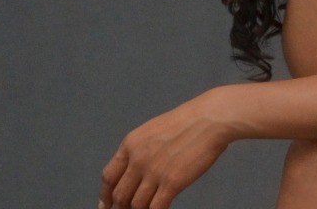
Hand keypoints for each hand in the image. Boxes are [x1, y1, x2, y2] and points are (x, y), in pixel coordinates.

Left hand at [99, 89, 232, 208]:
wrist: (211, 117)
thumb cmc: (189, 121)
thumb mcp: (155, 129)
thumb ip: (141, 149)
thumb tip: (134, 171)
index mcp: (131, 143)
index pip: (108, 176)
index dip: (105, 195)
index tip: (106, 205)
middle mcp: (138, 158)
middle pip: (120, 196)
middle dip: (123, 207)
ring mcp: (154, 172)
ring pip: (136, 206)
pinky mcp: (172, 182)